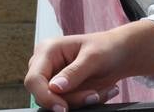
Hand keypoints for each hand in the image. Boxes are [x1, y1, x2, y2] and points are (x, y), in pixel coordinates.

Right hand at [24, 22, 153, 110]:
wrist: (119, 54)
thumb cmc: (107, 47)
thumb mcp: (94, 57)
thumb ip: (74, 72)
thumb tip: (54, 88)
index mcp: (47, 50)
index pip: (33, 79)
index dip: (45, 96)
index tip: (62, 108)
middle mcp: (44, 66)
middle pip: (45, 94)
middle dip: (71, 99)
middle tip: (95, 95)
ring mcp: (51, 79)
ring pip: (56, 103)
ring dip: (81, 101)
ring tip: (103, 91)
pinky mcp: (60, 91)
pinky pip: (67, 104)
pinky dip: (84, 102)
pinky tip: (101, 92)